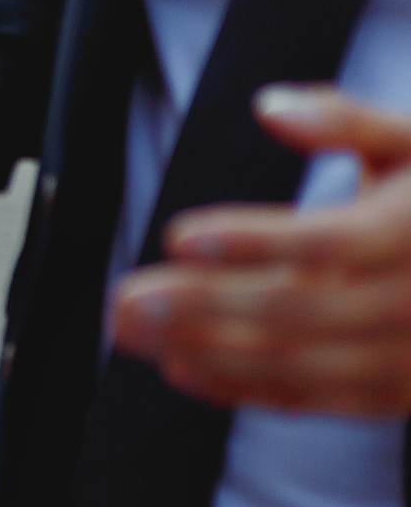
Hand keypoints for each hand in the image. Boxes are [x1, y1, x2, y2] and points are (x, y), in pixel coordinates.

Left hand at [111, 85, 410, 416]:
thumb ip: (347, 119)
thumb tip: (271, 106)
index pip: (332, 241)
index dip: (255, 240)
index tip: (178, 234)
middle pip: (302, 309)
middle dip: (205, 307)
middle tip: (123, 299)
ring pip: (304, 364)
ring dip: (211, 352)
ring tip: (133, 334)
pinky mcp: (401, 390)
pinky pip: (321, 400)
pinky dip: (250, 389)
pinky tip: (183, 369)